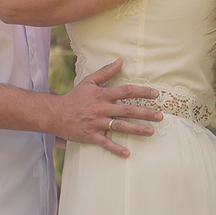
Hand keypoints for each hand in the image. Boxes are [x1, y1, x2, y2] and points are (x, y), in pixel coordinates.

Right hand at [47, 58, 162, 157]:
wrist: (55, 113)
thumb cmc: (74, 97)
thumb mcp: (88, 81)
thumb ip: (105, 72)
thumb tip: (120, 61)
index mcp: (101, 94)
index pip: (125, 91)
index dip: (141, 92)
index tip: (155, 95)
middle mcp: (101, 108)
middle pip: (127, 110)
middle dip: (145, 113)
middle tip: (160, 116)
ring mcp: (96, 122)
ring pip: (120, 126)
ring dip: (136, 129)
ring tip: (151, 131)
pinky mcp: (90, 135)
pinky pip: (105, 143)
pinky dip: (116, 148)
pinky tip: (127, 153)